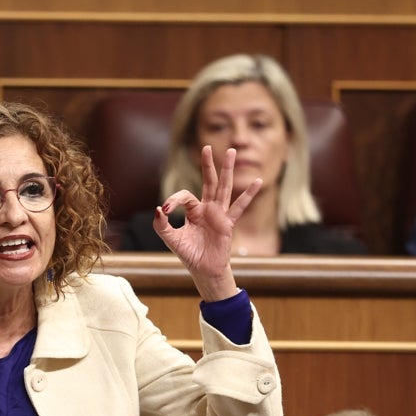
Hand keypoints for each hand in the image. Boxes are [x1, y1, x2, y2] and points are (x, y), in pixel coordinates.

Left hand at [151, 145, 261, 301]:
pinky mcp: (228, 223)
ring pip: (224, 188)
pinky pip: (239, 207)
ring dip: (227, 170)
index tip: (165, 210)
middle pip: (208, 182)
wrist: (203, 269)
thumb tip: (158, 208)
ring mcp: (219, 214)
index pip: (185, 196)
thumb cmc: (189, 253)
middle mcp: (207, 208)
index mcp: (194, 210)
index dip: (174, 200)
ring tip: (232, 151)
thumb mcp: (171, 239)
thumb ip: (161, 225)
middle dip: (208, 165)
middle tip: (207, 146)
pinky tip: (256, 181)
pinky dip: (248, 194)